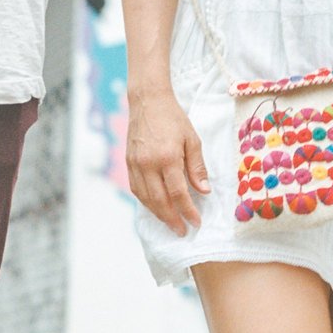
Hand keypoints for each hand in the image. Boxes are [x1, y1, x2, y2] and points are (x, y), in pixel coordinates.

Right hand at [126, 86, 209, 234]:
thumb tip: (204, 191)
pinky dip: (146, 202)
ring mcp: (135, 164)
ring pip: (146, 198)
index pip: (178, 193)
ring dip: (158, 214)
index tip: (196, 222)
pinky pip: (136, 189)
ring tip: (171, 223)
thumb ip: (197, 167)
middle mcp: (148, 164)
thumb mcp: (192, 140)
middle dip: (172, 219)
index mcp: (167, 157)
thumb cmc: (173, 118)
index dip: (187, 210)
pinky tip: (156, 207)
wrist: (148, 101)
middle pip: (160, 200)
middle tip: (182, 231)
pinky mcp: (128, 163)